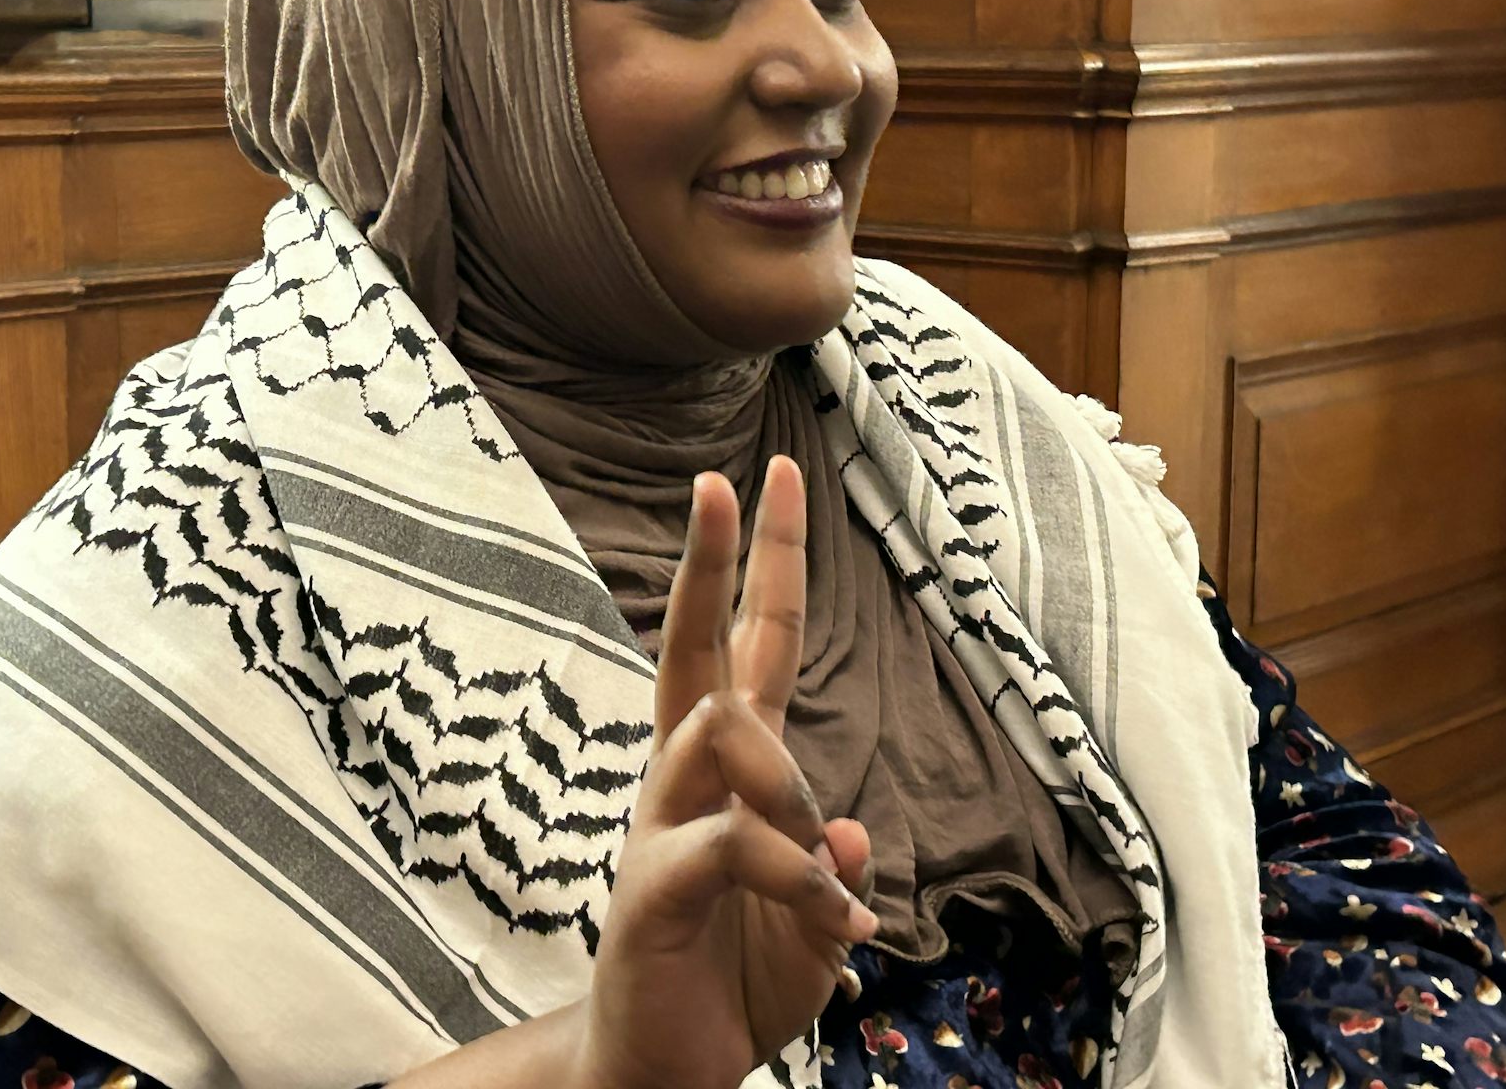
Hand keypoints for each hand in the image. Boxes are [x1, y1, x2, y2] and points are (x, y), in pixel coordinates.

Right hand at [578, 456, 876, 1088]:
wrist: (660, 1069)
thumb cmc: (729, 979)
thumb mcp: (810, 927)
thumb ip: (829, 875)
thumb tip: (852, 833)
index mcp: (727, 774)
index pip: (747, 648)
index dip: (762, 564)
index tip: (772, 476)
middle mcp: (687, 783)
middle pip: (697, 653)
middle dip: (712, 567)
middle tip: (717, 484)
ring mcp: (662, 830)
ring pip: (722, 738)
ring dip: (786, 784)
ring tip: (821, 866)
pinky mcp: (653, 890)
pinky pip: (730, 847)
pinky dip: (795, 878)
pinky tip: (836, 922)